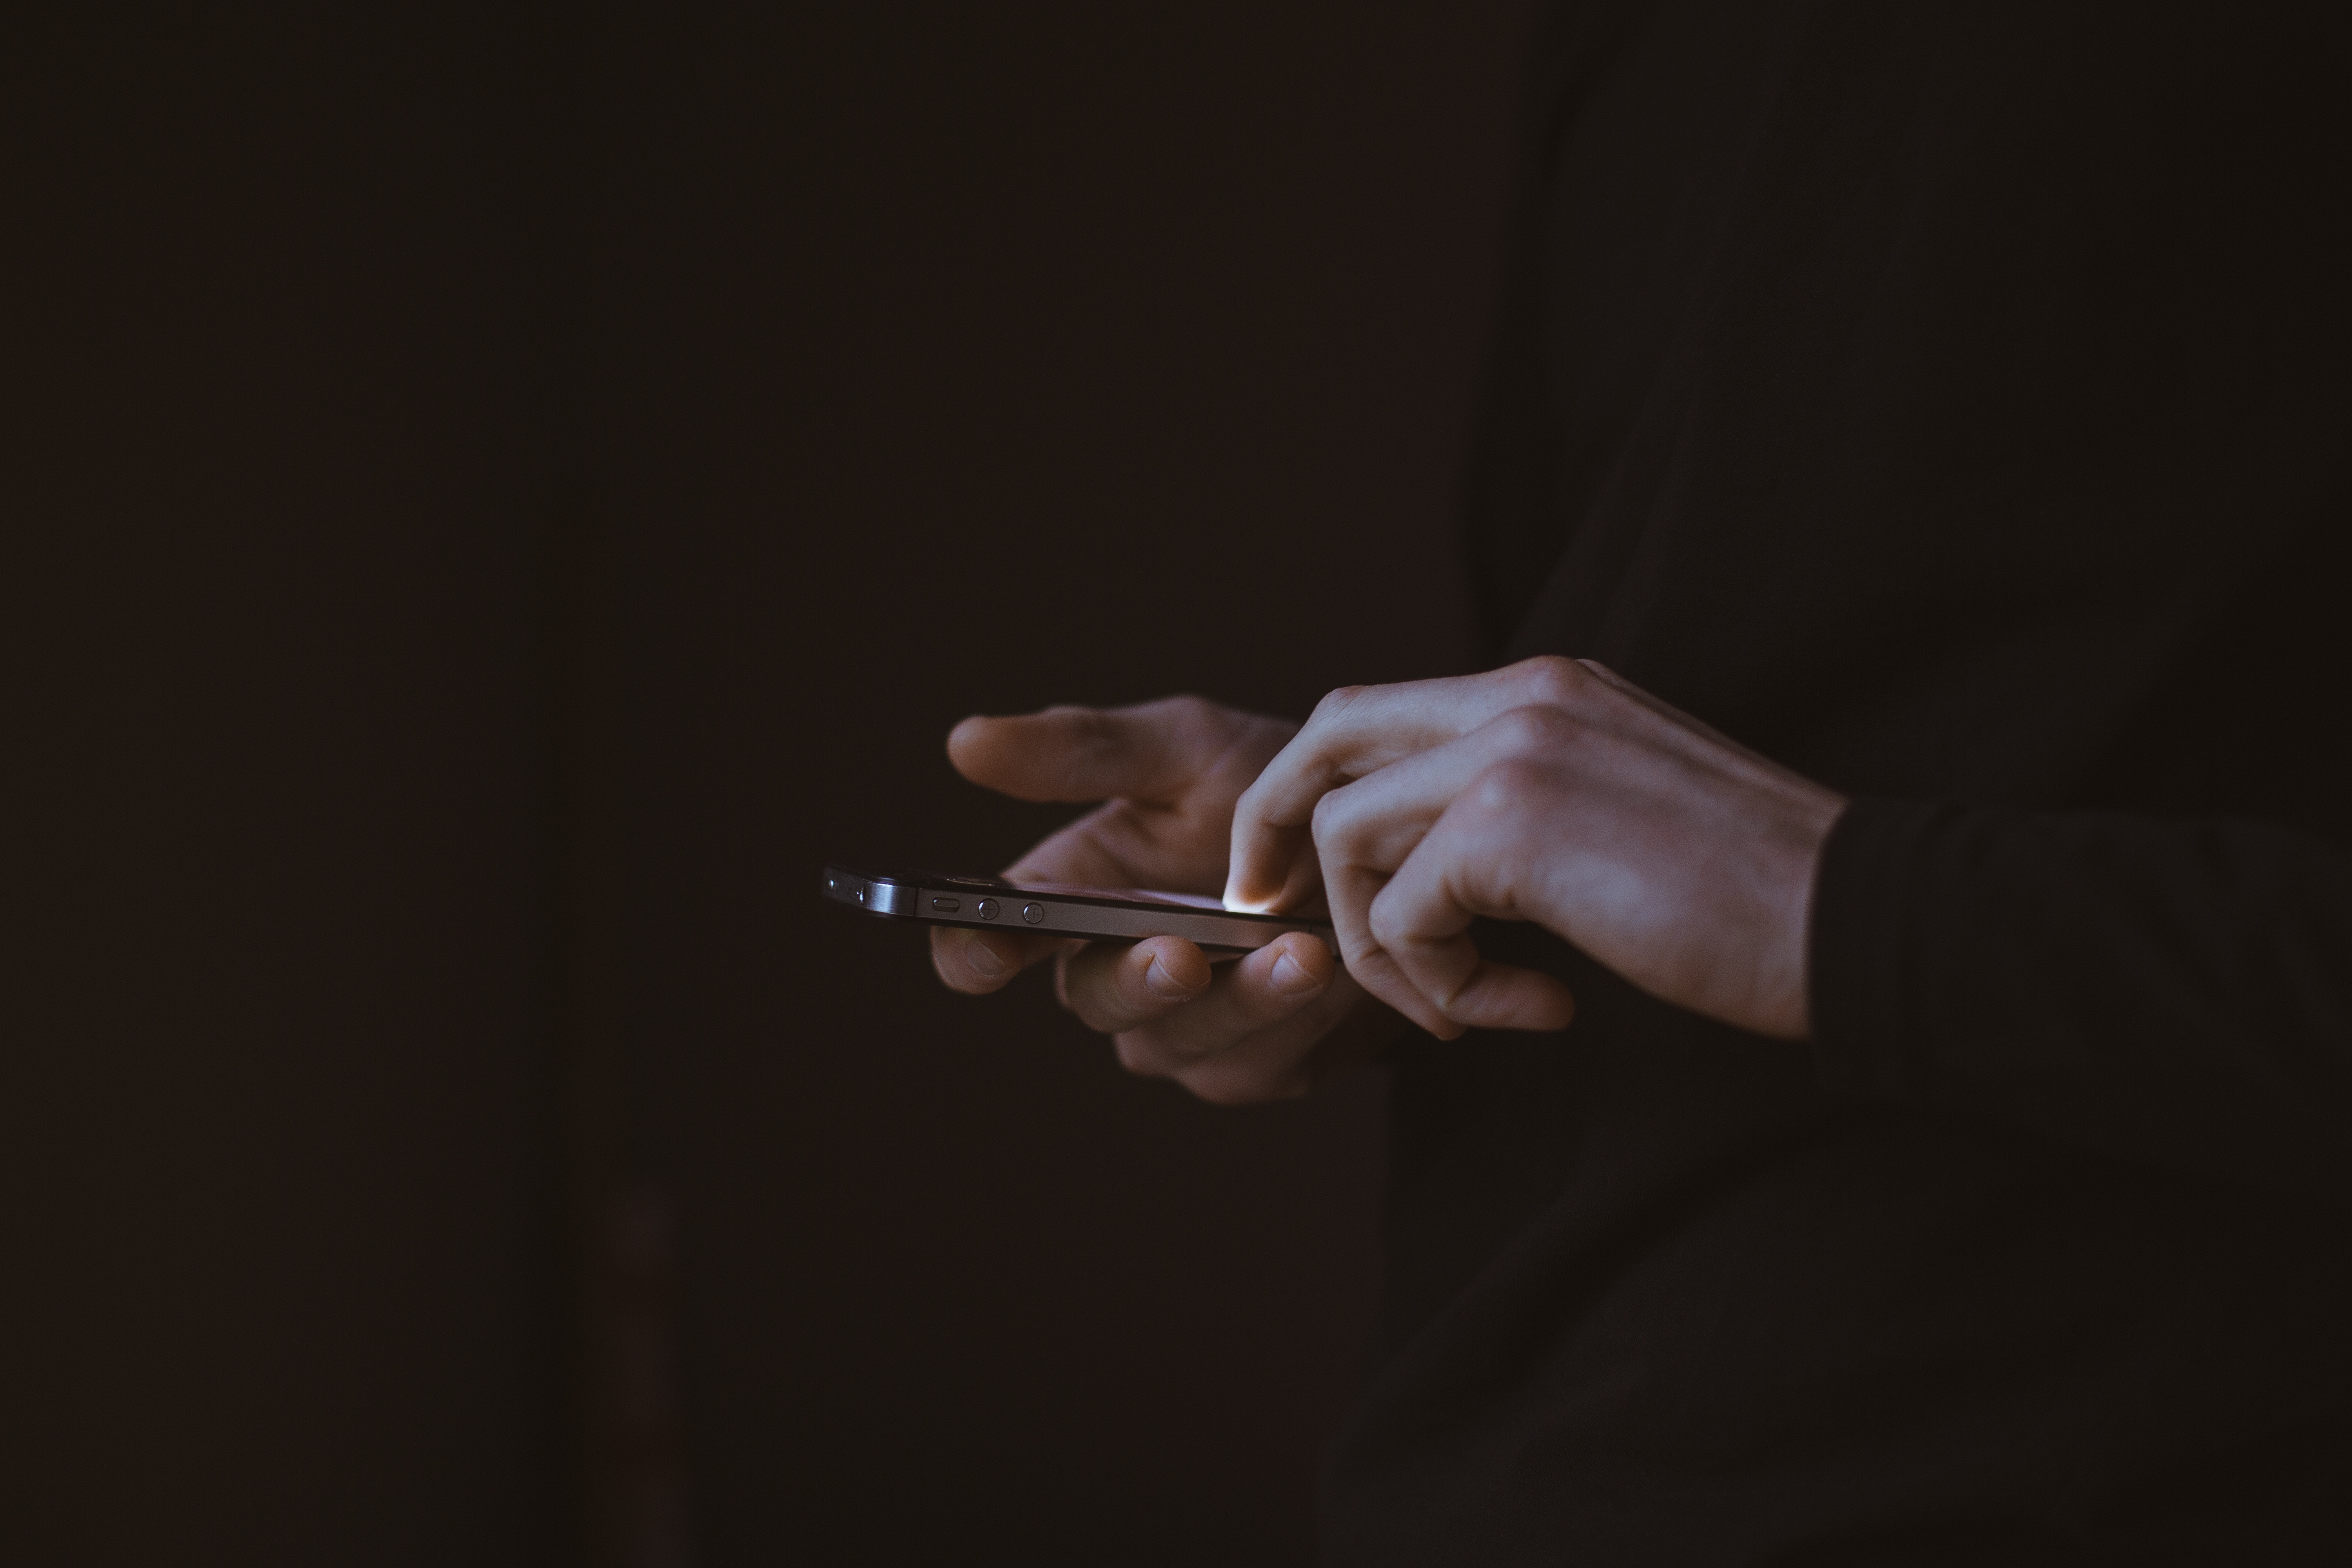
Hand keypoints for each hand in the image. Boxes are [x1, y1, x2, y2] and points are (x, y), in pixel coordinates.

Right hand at [931, 696, 1394, 1102]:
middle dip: (1136, 980)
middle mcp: (1113, 973)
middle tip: (1181, 954)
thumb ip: (1083, 750)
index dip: (975, 952)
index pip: (990, 943)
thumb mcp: (1184, 747)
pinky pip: (1258, 1062)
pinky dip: (1297, 1019)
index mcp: (1071, 897)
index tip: (989, 948)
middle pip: (1093, 1002)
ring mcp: (1183, 1031)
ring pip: (1179, 1042)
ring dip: (1240, 1002)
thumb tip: (965, 741)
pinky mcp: (1256, 1066)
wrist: (1386, 839)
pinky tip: (1337, 971)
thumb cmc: (1270, 786)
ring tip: (1300, 951)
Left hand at [1226, 657, 1846, 1039]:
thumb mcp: (1615, 813)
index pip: (1373, 712)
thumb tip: (1425, 867)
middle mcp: (1521, 695)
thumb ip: (1520, 808)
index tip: (1293, 874)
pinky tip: (1530, 1008)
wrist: (1853, 919)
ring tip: (1464, 1003)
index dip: (1309, 790)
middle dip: (1274, 831)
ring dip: (1382, 944)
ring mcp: (1514, 749)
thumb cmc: (1749, 895)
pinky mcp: (1513, 825)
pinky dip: (1440, 985)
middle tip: (1271, 915)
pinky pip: (1405, 914)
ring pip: (1347, 835)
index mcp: (1547, 688)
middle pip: (1325, 739)